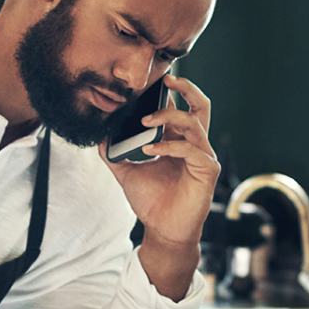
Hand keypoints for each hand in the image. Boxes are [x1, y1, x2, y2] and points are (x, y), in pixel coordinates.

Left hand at [102, 73, 220, 248]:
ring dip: (169, 116)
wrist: (161, 230)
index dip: (168, 92)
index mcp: (179, 141)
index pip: (179, 107)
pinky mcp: (207, 170)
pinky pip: (192, 149)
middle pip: (200, 105)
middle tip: (166, 79)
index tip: (150, 82)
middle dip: (186, 86)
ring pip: (194, 122)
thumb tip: (100, 137)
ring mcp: (203, 156)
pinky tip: (151, 149)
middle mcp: (194, 144)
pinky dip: (170, 145)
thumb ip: (115, 154)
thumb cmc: (151, 202)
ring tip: (146, 121)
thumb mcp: (127, 172)